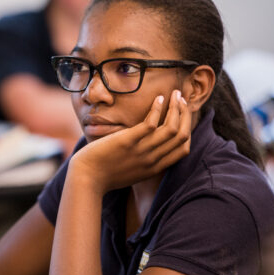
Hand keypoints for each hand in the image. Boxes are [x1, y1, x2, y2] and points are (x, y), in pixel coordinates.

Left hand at [69, 89, 191, 193]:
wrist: (86, 179)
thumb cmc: (103, 175)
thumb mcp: (130, 172)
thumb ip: (142, 162)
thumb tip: (147, 148)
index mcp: (154, 168)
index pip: (183, 149)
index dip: (187, 130)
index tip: (184, 116)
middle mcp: (152, 160)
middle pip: (181, 136)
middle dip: (186, 115)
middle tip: (183, 99)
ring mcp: (141, 151)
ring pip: (171, 128)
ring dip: (176, 108)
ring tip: (175, 94)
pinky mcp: (127, 141)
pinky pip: (150, 123)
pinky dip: (157, 109)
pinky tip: (158, 98)